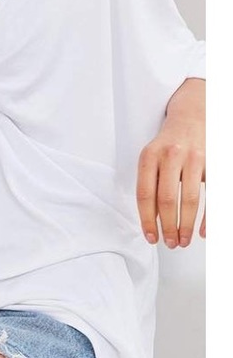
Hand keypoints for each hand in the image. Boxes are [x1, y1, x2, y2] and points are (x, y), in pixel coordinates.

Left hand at [136, 80, 205, 247]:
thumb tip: (151, 219)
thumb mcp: (151, 156)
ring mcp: (194, 158)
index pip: (145, 194)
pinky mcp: (213, 162)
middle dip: (167, 227)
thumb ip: (149, 182)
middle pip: (166, 199)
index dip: (147, 219)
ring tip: (183, 241)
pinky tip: (203, 233)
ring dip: (186, 225)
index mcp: (149, 156)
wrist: (193, 114)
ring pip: (190, 199)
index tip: (150, 237)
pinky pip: (212, 195)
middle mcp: (170, 155)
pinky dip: (208, 218)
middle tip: (169, 244)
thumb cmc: (168, 143)